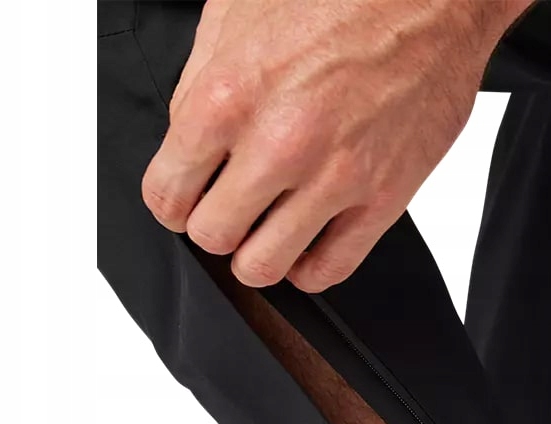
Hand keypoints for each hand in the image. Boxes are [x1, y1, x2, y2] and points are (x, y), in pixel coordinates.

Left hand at [141, 0, 531, 291]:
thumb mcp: (237, 13)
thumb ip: (200, 86)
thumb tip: (189, 146)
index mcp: (230, 95)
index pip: (167, 193)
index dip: (172, 201)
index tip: (187, 197)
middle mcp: (280, 145)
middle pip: (213, 237)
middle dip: (215, 227)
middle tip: (230, 208)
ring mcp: (335, 179)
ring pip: (264, 267)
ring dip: (257, 255)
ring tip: (267, 231)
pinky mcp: (383, 199)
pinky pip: (328, 270)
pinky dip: (307, 267)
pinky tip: (306, 243)